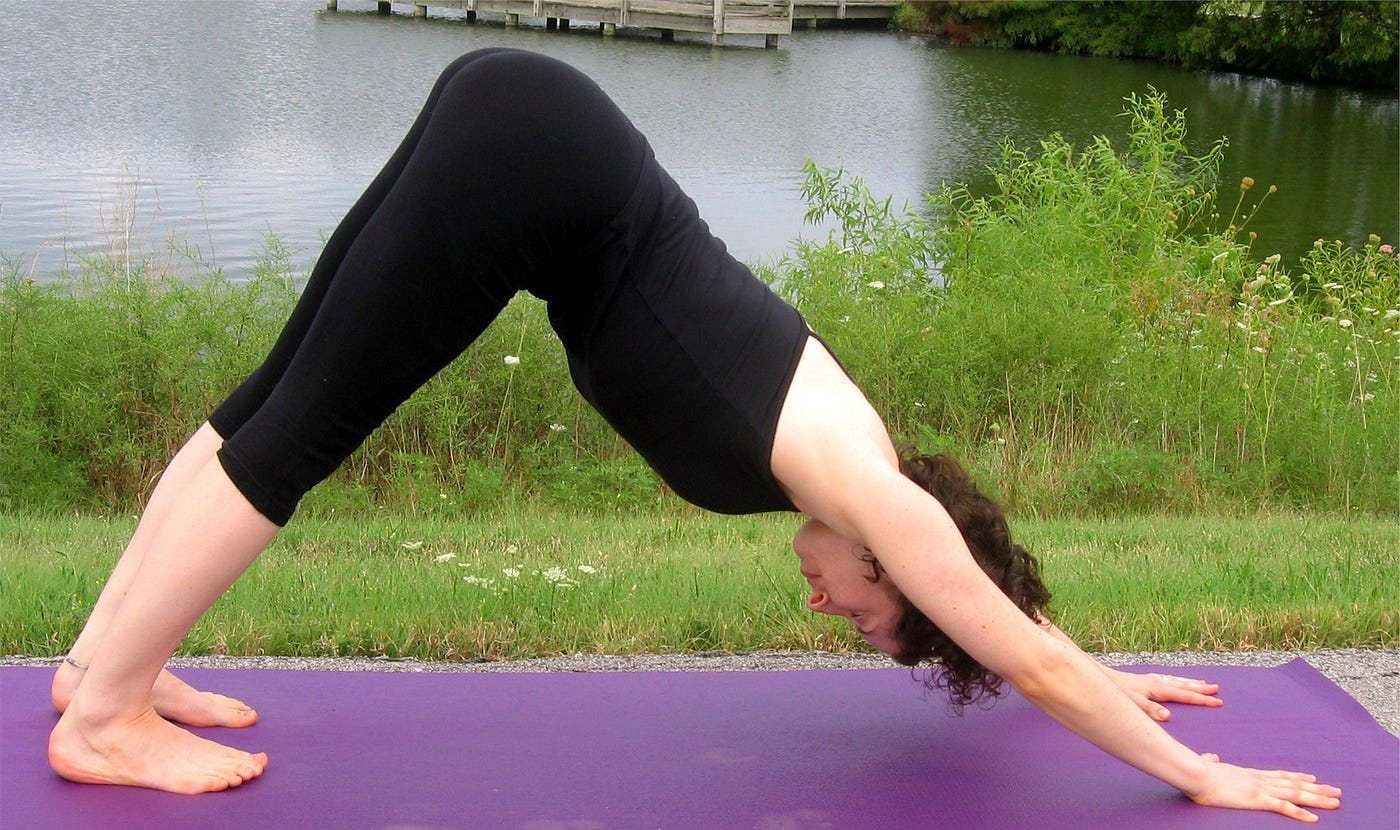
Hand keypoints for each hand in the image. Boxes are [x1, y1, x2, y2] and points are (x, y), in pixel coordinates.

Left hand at [1108, 668, 1221, 720]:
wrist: (1100, 678)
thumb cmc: (1115, 692)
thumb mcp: (1132, 704)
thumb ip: (1149, 710)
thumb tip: (1167, 716)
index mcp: (1157, 688)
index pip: (1185, 695)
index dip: (1202, 700)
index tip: (1218, 702)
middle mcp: (1156, 682)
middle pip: (1183, 685)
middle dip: (1201, 689)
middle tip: (1217, 690)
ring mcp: (1150, 679)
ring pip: (1176, 680)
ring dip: (1190, 682)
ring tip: (1204, 683)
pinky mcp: (1143, 679)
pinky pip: (1166, 678)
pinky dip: (1176, 679)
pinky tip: (1176, 680)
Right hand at [1188, 753, 1341, 822]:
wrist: (1196, 773)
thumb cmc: (1198, 771)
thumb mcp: (1208, 766)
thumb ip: (1212, 761)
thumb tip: (1210, 757)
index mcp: (1250, 774)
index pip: (1280, 775)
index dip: (1298, 777)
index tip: (1313, 777)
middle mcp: (1260, 780)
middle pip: (1295, 784)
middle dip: (1317, 789)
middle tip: (1337, 791)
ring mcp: (1261, 789)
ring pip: (1296, 794)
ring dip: (1317, 799)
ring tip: (1336, 802)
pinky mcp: (1257, 799)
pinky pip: (1283, 807)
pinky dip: (1300, 813)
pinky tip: (1314, 818)